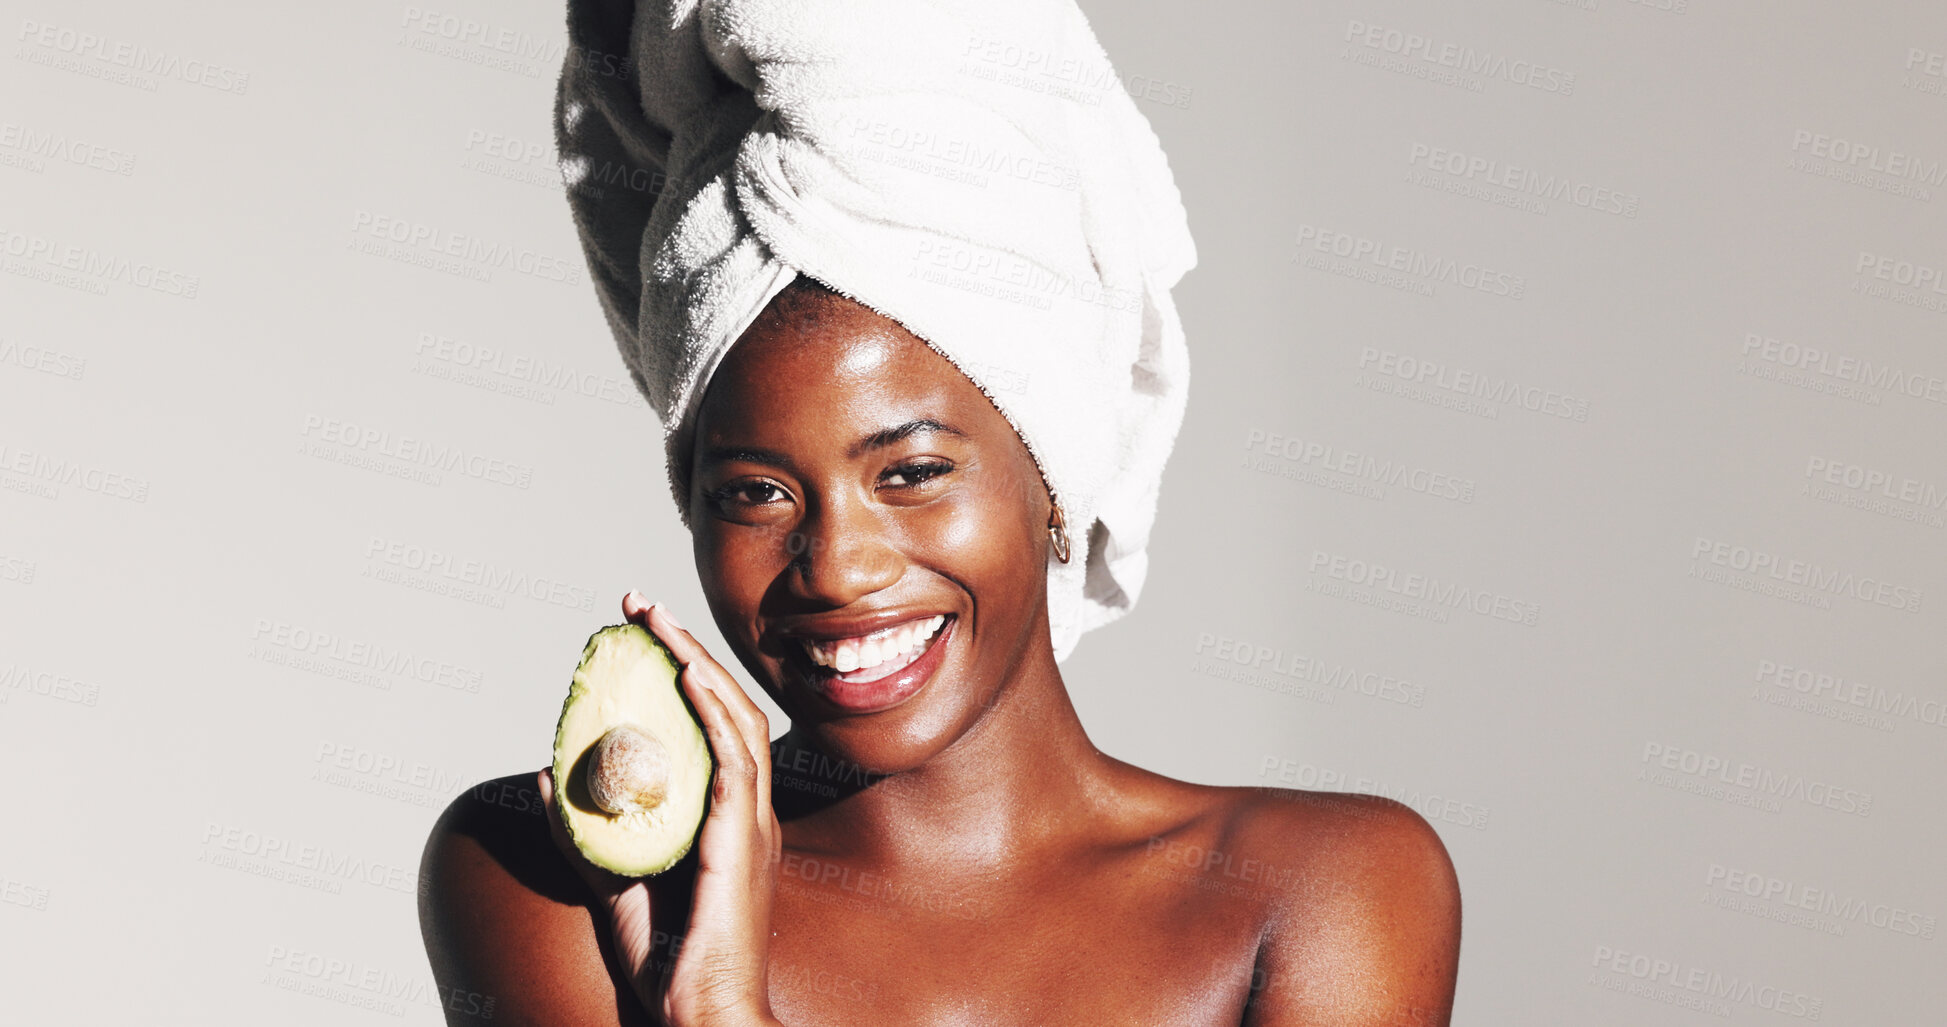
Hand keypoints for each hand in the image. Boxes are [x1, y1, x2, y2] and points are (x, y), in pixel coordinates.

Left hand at [538, 591, 782, 1026]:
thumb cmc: (663, 962)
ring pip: (735, 718)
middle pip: (728, 705)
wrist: (693, 1011)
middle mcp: (749, 812)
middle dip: (686, 648)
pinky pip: (733, 759)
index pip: (714, 724)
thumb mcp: (609, 881)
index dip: (684, 669)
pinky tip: (685, 676)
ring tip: (657, 622)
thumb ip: (581, 831)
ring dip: (696, 662)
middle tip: (642, 605)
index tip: (642, 629)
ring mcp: (752, 823)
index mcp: (729, 818)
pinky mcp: (743, 839)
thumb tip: (545, 776)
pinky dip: (712, 710)